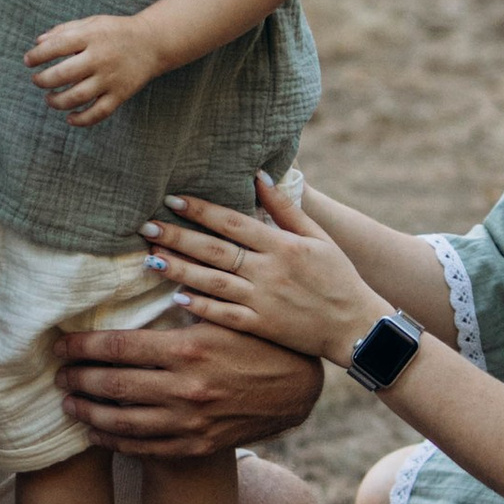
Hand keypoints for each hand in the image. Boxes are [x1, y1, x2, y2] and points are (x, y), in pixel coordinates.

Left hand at [27, 9, 164, 123]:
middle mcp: (100, 58)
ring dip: (57, 101)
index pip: (57, 46)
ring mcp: (111, 78)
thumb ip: (65, 30)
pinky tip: (70, 118)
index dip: (37, 55)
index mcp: (91, 37)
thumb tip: (38, 42)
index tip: (28, 61)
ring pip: (78, 96)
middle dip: (43, 80)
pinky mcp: (120, 94)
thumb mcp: (92, 23)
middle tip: (37, 81)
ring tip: (49, 99)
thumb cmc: (116, 32)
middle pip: (64, 74)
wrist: (153, 43)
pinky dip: (82, 119)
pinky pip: (98, 112)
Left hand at [52, 314, 322, 454]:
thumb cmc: (258, 340)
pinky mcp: (195, 445)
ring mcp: (189, 422)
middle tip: (57, 374)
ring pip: (121, 421)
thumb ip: (185, 294)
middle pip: (111, 385)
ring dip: (87, 413)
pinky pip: (144, 447)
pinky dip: (114, 441)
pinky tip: (96, 433)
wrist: (296, 391)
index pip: (116, 348)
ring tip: (69, 404)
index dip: (81, 347)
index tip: (59, 344)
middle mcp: (184, 389)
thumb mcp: (225, 313)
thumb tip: (145, 262)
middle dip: (77, 380)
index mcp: (187, 349)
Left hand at [145, 173, 383, 368]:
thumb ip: (286, 209)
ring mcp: (263, 301)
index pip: (233, 222)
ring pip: (213, 282)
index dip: (201, 210)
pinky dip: (200, 306)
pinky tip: (176, 296)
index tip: (173, 199)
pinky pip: (224, 315)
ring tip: (151, 257)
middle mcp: (269, 271)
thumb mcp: (319, 237)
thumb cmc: (339, 277)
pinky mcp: (261, 327)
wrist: (356, 325)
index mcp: (283, 245)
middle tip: (147, 226)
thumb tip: (258, 176)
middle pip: (215, 250)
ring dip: (180, 269)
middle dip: (178, 236)